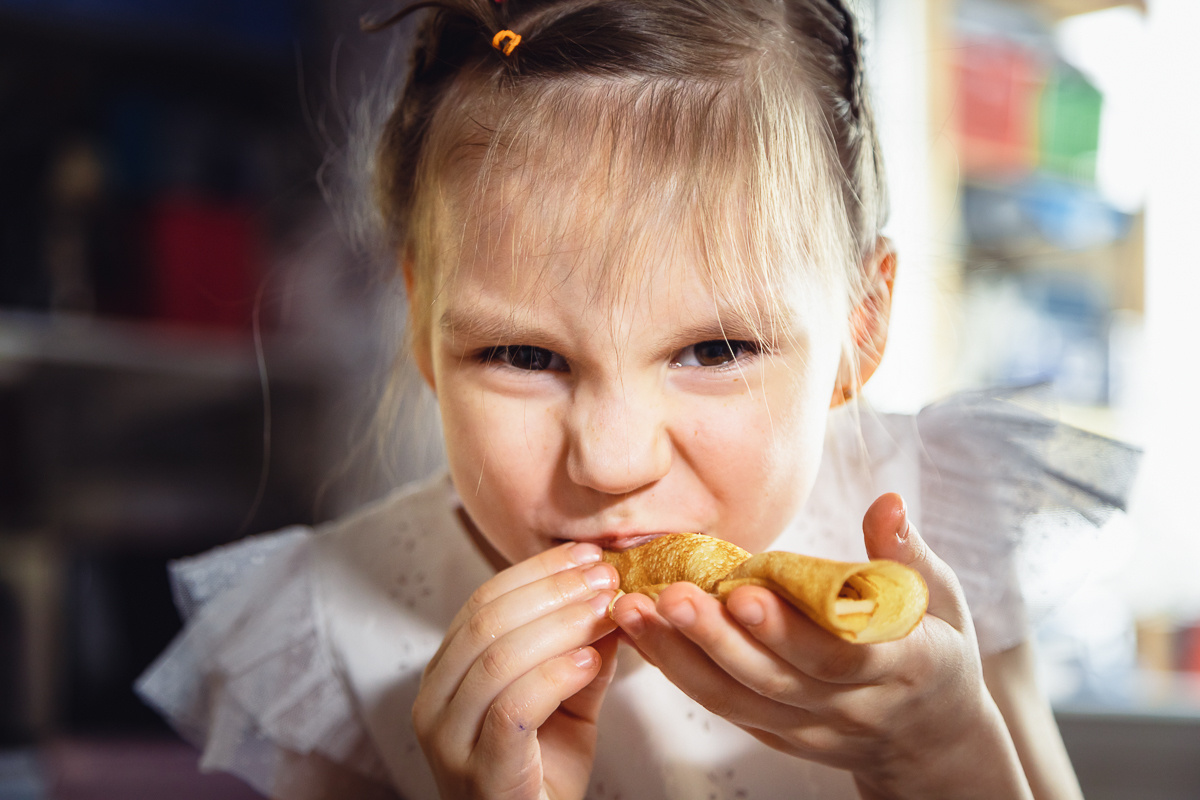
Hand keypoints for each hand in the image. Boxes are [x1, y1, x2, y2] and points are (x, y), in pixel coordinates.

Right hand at [412, 541, 619, 799]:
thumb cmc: (541, 777)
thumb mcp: (566, 704)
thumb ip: (582, 653)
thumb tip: (611, 597)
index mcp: (446, 675)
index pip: (483, 602)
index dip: (537, 572)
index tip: (587, 555)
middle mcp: (433, 702)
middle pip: (487, 622)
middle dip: (552, 591)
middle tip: (603, 577)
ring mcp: (449, 740)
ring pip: (498, 659)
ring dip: (561, 626)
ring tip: (606, 611)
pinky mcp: (479, 773)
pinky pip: (512, 709)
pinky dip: (554, 676)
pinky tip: (590, 662)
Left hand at [610, 494, 1032, 799]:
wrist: (932, 738)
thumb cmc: (936, 649)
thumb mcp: (942, 601)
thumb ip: (907, 556)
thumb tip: (886, 502)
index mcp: (902, 669)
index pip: (839, 656)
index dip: (789, 630)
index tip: (743, 590)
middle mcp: (852, 708)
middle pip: (775, 682)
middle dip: (718, 641)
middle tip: (672, 595)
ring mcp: (812, 729)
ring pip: (739, 701)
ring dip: (681, 658)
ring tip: (634, 610)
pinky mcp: (780, 736)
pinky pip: (725, 707)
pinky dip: (680, 670)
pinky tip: (642, 631)